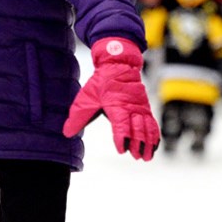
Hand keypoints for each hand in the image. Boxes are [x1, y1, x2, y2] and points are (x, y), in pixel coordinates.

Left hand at [62, 38, 159, 160]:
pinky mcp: (145, 108)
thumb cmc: (102, 81)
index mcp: (117, 104)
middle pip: (137, 127)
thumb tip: (67, 133)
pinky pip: (152, 123)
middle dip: (137, 143)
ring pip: (147, 127)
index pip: (121, 123)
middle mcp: (131, 106)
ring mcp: (140, 107)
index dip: (122, 137)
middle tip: (135, 156)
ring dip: (148, 142)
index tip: (122, 149)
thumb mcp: (86, 97)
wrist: (119, 64)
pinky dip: (154, 135)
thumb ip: (78, 116)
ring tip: (146, 157)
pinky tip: (153, 147)